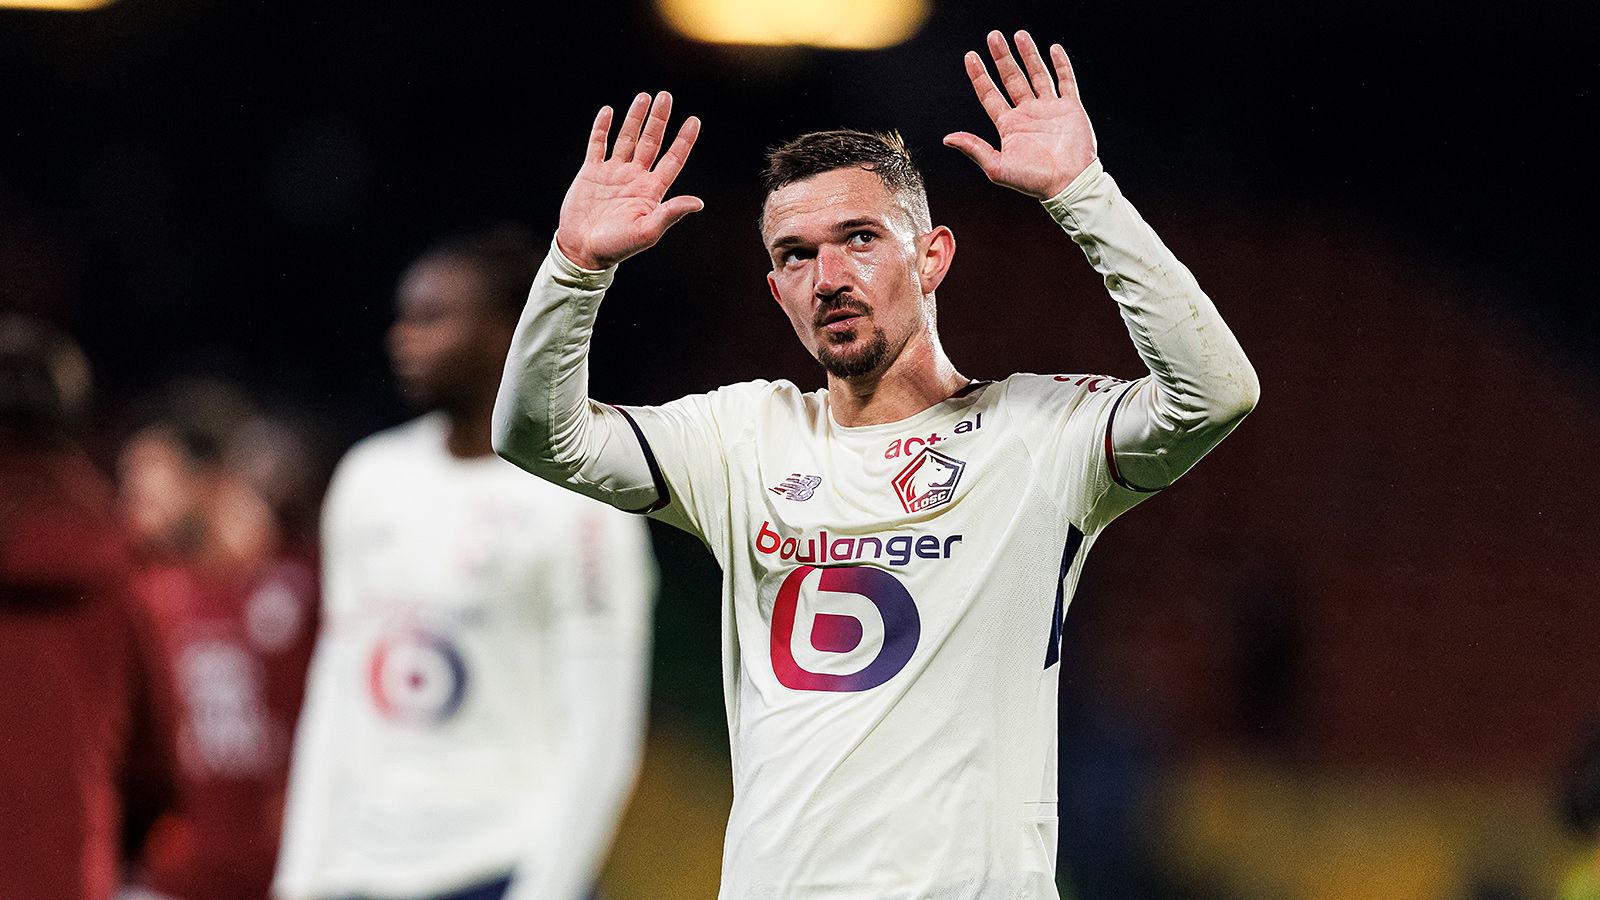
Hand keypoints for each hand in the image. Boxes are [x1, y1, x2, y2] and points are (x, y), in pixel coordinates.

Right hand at [556, 91, 702, 269]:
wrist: (583, 250)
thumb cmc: (618, 246)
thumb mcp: (647, 232)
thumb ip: (670, 213)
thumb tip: (698, 203)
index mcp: (651, 190)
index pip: (672, 159)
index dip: (684, 140)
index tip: (694, 120)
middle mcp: (635, 177)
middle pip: (651, 142)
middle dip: (658, 119)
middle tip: (666, 96)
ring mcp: (613, 173)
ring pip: (627, 138)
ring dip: (634, 118)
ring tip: (643, 97)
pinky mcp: (591, 172)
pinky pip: (598, 145)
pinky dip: (601, 128)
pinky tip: (608, 111)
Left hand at [944, 30, 1097, 199]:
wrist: (1068, 184)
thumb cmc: (1033, 181)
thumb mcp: (997, 166)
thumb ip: (974, 148)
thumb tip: (947, 138)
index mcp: (1009, 125)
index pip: (990, 94)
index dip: (980, 75)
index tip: (971, 56)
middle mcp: (1028, 114)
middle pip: (1011, 78)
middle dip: (1002, 57)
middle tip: (993, 36)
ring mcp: (1049, 109)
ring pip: (1037, 74)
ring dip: (1028, 55)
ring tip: (1019, 35)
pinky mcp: (1070, 108)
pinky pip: (1066, 81)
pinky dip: (1061, 65)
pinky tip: (1053, 49)